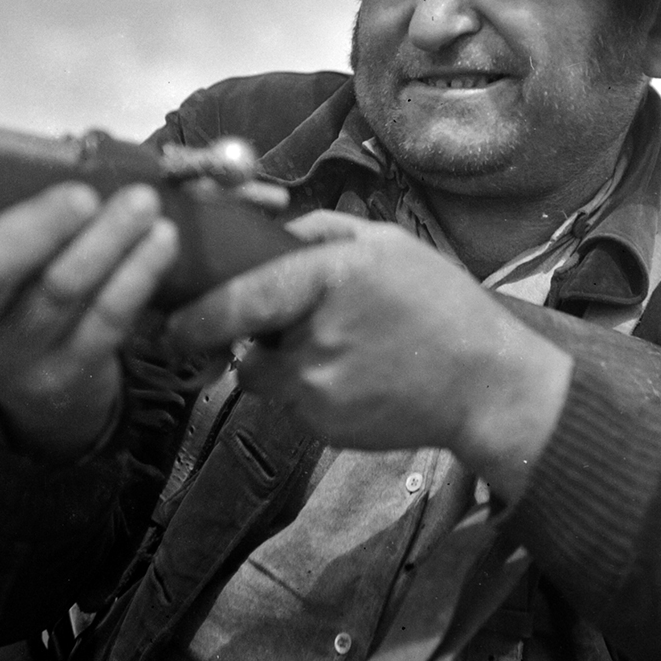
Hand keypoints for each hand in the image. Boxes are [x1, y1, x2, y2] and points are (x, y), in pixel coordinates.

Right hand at [0, 184, 178, 457]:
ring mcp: (4, 358)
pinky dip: (137, 274)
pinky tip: (161, 239)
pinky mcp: (62, 373)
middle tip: (80, 195)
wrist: (36, 357)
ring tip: (141, 201)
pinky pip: (106, 320)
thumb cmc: (3, 265)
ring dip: (105, 240)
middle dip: (35, 229)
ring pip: (57, 294)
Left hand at [165, 210, 572, 500]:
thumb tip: (273, 232)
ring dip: (282, 363)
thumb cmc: (442, 305)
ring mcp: (319, 392)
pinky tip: (357, 377)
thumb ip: (324, 231)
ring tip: (339, 348)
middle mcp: (315, 340)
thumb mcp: (389, 244)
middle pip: (245, 343)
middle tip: (276, 325)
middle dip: (250, 335)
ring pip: (266, 377)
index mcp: (330, 281)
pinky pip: (294, 404)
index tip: (172, 320)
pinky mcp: (325, 429)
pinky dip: (311, 390)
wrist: (488, 384)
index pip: (240, 299)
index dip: (197, 314)